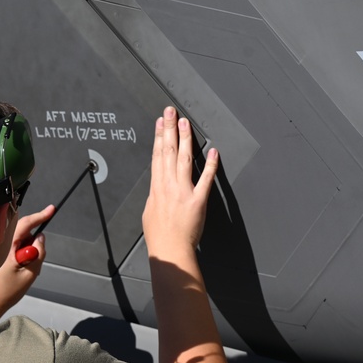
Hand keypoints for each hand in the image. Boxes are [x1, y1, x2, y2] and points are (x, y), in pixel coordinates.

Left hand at [0, 203, 55, 320]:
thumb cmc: (6, 291)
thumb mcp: (30, 274)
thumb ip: (39, 254)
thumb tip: (40, 238)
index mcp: (7, 246)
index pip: (26, 224)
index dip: (40, 215)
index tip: (51, 210)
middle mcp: (2, 244)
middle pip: (24, 232)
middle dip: (33, 244)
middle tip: (32, 262)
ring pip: (21, 241)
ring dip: (27, 252)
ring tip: (22, 272)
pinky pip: (15, 249)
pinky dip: (21, 257)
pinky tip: (16, 272)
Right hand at [142, 106, 218, 257]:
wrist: (169, 250)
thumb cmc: (160, 236)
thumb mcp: (149, 212)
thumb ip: (155, 196)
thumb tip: (157, 187)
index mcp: (156, 188)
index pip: (157, 156)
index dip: (159, 137)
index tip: (160, 123)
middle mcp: (169, 186)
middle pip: (168, 151)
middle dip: (169, 129)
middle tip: (170, 112)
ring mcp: (183, 191)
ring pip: (184, 159)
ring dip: (185, 139)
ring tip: (185, 123)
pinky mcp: (198, 200)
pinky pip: (206, 179)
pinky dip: (211, 164)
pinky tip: (213, 151)